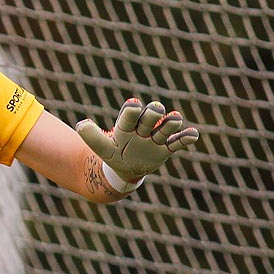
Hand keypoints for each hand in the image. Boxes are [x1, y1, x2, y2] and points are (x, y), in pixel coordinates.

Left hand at [76, 99, 198, 189]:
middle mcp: (143, 128)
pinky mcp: (165, 149)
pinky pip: (177, 142)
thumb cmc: (113, 154)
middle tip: (155, 110)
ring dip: (170, 123)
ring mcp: (155, 138)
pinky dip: (185, 138)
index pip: (130, 114)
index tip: (132, 105)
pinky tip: (192, 134)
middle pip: (151, 116)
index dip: (131, 110)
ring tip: (173, 119)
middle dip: (153, 113)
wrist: (124, 168)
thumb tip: (81, 124)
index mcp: (127, 125)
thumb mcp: (102, 148)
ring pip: (166, 127)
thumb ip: (92, 137)